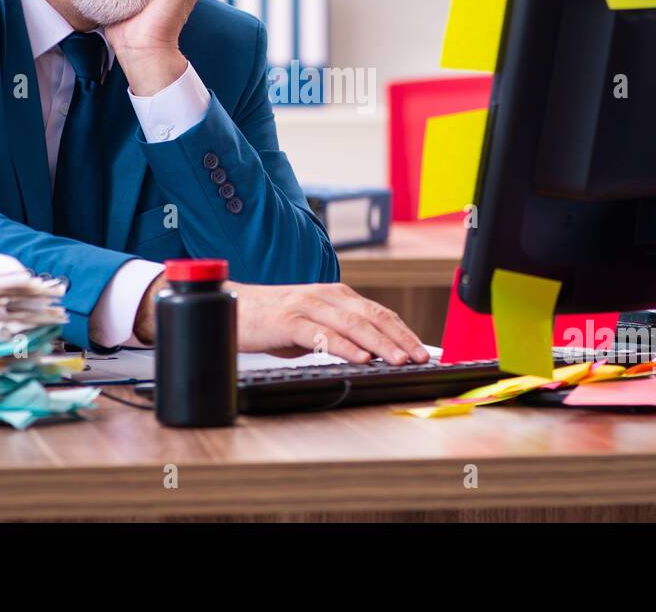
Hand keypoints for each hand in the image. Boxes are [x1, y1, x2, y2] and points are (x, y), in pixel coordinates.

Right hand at [231, 281, 429, 364]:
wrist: (231, 308)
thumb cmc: (273, 320)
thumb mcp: (313, 324)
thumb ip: (340, 333)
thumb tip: (371, 354)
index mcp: (336, 295)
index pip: (378, 312)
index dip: (403, 331)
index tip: (423, 351)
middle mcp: (326, 296)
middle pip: (372, 316)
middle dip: (400, 338)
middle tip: (421, 357)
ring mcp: (307, 307)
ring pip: (352, 324)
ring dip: (380, 343)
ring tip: (400, 359)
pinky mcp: (288, 321)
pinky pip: (322, 334)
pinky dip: (344, 347)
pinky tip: (361, 358)